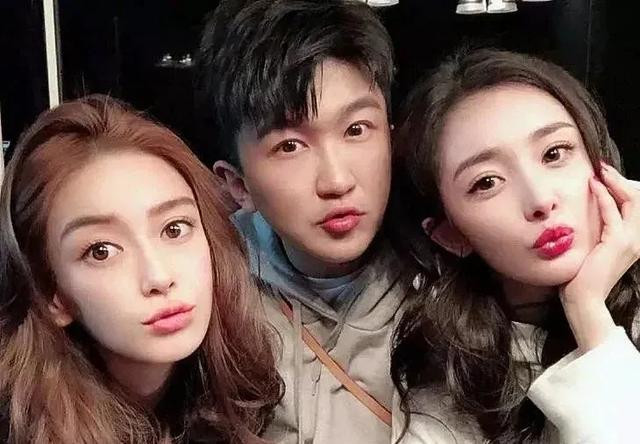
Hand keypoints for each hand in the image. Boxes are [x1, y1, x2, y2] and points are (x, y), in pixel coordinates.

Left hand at [560, 164, 639, 351]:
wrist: (582, 299)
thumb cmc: (581, 276)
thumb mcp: (592, 247)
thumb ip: (595, 230)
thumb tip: (583, 211)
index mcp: (632, 240)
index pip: (635, 206)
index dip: (622, 187)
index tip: (604, 174)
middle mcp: (636, 239)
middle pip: (638, 199)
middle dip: (620, 179)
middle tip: (602, 166)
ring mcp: (630, 241)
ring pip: (631, 201)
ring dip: (614, 182)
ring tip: (600, 170)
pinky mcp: (618, 243)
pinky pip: (612, 213)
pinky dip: (603, 196)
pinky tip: (593, 186)